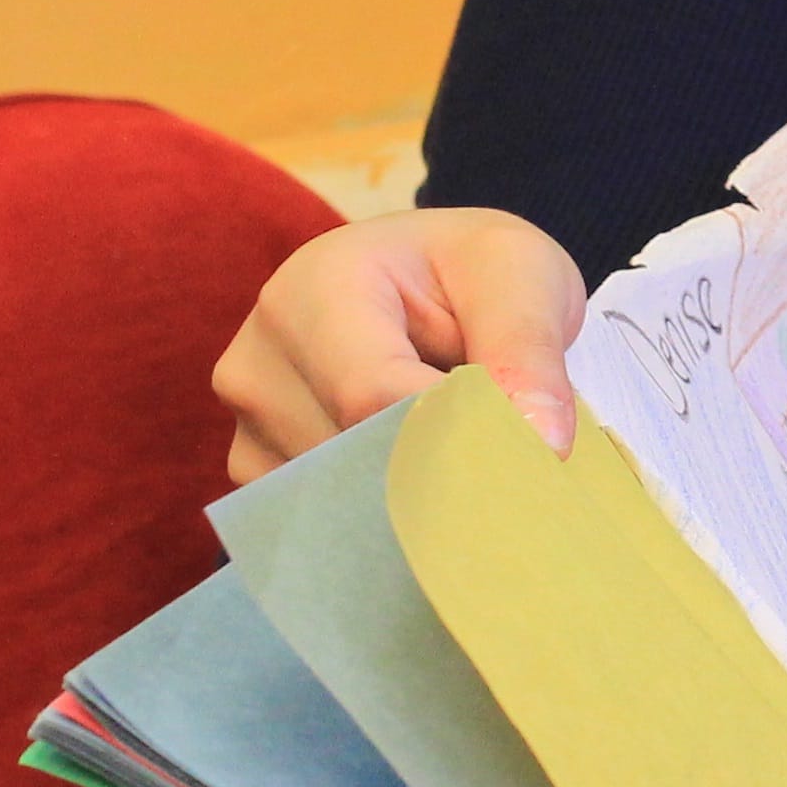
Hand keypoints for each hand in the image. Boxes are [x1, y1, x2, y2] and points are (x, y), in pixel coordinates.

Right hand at [215, 208, 587, 482]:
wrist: (434, 280)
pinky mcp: (257, 463)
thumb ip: (527, 350)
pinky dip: (384, 510)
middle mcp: (259, 356)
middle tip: (511, 460)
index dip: (453, 436)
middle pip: (352, 455)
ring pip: (340, 496)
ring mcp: (247, 418)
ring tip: (457, 440)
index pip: (372, 397)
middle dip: (441, 468)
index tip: (526, 455)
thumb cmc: (476, 270)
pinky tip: (420, 468)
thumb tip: (540, 441)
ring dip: (415, 488)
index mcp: (315, 289)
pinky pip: (324, 515)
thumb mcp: (522, 276)